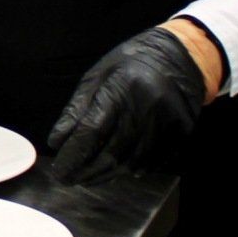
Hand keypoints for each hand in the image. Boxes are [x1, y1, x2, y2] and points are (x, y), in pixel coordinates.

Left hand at [47, 27, 208, 183]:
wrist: (181, 57)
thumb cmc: (130, 64)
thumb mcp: (96, 77)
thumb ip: (76, 109)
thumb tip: (56, 142)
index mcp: (121, 89)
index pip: (91, 132)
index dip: (73, 156)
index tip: (58, 171)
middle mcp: (146, 109)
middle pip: (111, 154)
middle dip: (86, 172)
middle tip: (69, 179)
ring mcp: (167, 124)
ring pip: (131, 163)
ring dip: (106, 175)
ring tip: (88, 179)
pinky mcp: (181, 134)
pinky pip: (152, 163)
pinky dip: (131, 171)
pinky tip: (117, 171)